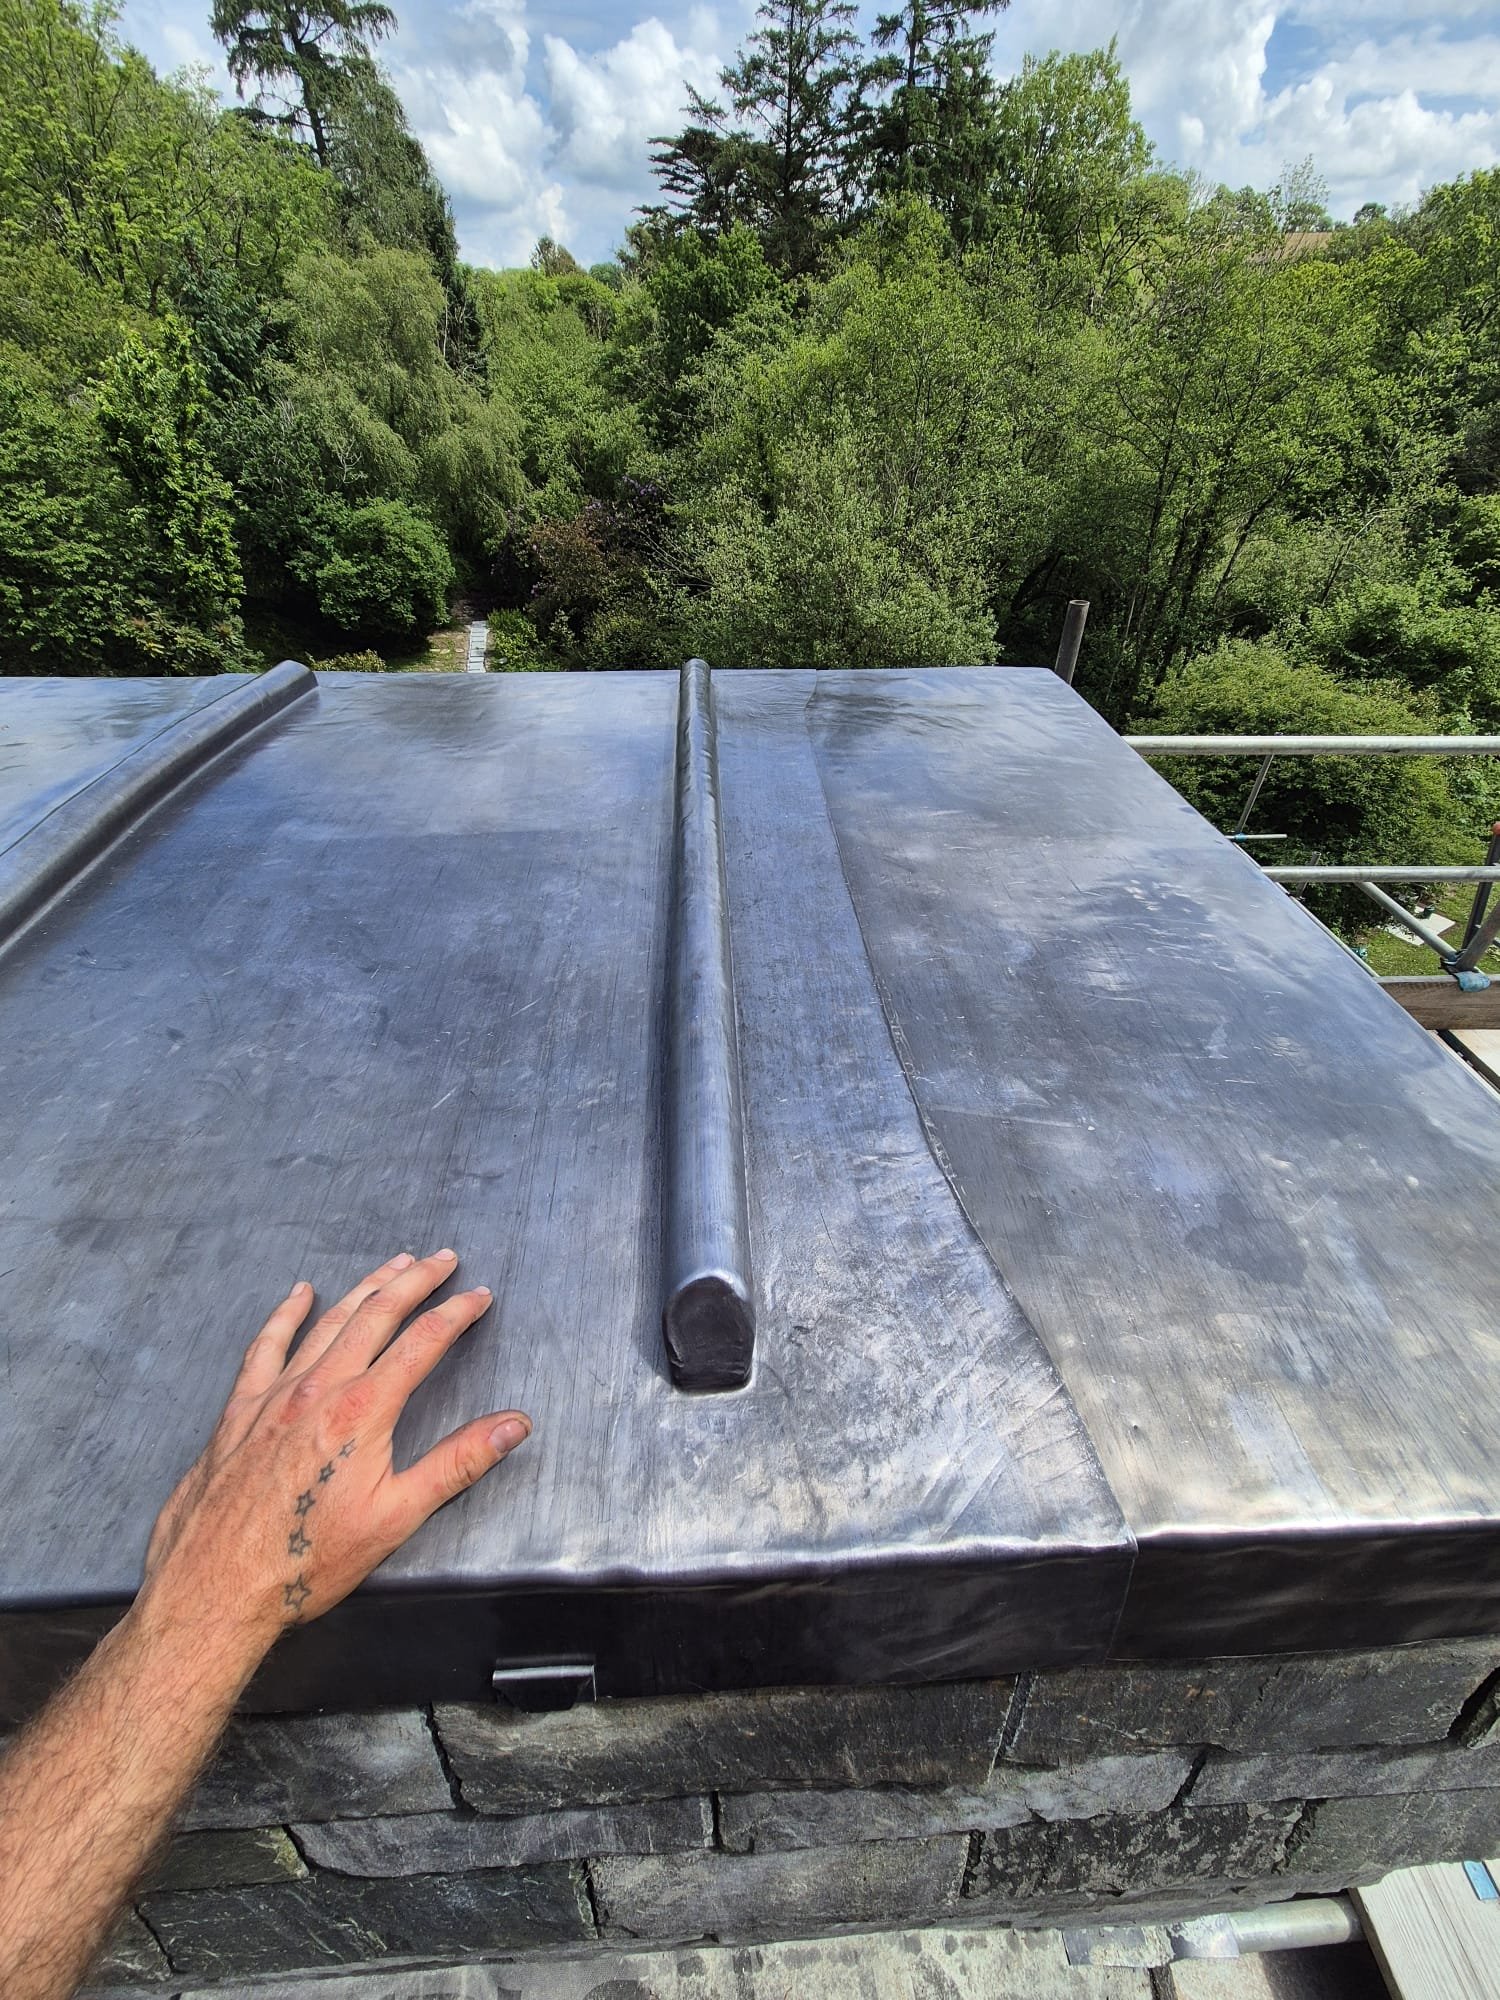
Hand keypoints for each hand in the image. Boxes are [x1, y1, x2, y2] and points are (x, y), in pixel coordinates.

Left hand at [138, 1249, 529, 1670]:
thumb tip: (514, 1425)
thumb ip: (457, 1463)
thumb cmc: (308, 1562)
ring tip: (393, 1264)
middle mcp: (318, 1388)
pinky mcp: (239, 1411)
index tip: (479, 1295)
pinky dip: (286, 1314)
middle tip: (441, 1258)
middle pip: (375, 1315)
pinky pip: (266, 1345)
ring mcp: (274, 1395)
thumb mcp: (396, 1518)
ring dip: (365, 1287)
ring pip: (327, 1321)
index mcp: (362, 1410)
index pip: (421, 1343)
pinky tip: (299, 1294)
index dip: (455, 1314)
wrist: (215, 1587)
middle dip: (414, 1281)